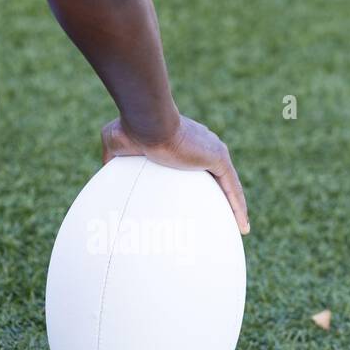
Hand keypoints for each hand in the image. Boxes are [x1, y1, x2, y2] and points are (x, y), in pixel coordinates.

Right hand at [101, 115, 248, 234]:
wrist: (146, 121)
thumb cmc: (131, 129)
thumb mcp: (117, 144)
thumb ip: (115, 158)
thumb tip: (106, 169)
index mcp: (181, 139)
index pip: (193, 163)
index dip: (197, 180)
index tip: (196, 197)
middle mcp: (201, 143)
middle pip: (215, 175)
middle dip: (220, 194)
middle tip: (221, 215)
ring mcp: (211, 150)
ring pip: (228, 184)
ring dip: (234, 205)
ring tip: (239, 227)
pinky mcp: (218, 157)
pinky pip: (232, 188)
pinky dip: (238, 207)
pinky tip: (243, 227)